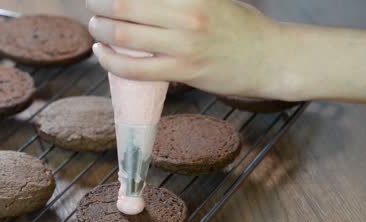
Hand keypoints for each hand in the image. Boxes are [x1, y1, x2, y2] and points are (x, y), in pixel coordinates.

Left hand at [86, 0, 287, 98]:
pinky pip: (135, 69)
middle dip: (99, 5)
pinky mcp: (184, 72)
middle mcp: (187, 14)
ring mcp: (185, 45)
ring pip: (125, 37)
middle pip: (125, 6)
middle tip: (92, 5)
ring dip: (101, 31)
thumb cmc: (241, 27)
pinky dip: (111, 61)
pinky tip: (103, 54)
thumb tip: (142, 3)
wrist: (272, 58)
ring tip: (96, 28)